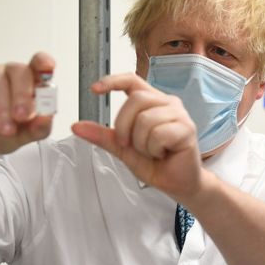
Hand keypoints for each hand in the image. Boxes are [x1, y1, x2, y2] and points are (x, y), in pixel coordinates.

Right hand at [0, 52, 55, 154]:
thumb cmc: (6, 133)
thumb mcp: (27, 135)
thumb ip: (39, 128)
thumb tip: (47, 119)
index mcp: (32, 83)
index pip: (39, 65)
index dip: (44, 62)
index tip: (48, 67)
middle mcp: (12, 74)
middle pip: (19, 71)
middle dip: (22, 95)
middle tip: (22, 116)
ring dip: (2, 108)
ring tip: (5, 130)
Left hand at [71, 73, 202, 200]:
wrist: (176, 183)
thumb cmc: (156, 164)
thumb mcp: (122, 148)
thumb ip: (103, 136)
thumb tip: (77, 126)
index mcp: (152, 103)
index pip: (132, 81)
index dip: (113, 81)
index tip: (95, 89)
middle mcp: (167, 103)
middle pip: (136, 99)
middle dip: (124, 126)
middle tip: (128, 144)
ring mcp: (179, 115)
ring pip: (146, 119)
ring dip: (141, 143)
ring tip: (152, 151)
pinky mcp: (187, 129)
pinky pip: (159, 134)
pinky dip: (154, 149)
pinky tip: (162, 153)